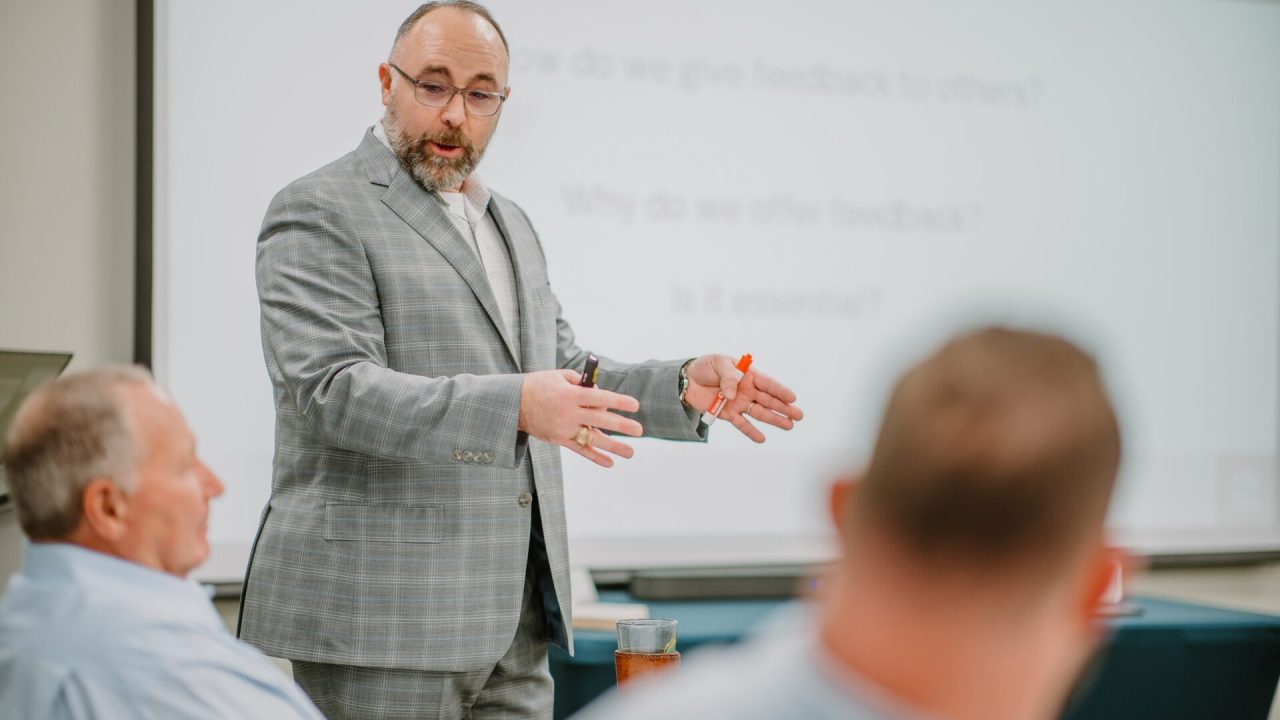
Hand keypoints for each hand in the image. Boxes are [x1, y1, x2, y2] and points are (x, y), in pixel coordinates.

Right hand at [518, 369, 643, 466]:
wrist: (513, 403)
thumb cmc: (539, 385)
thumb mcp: (559, 376)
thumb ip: (581, 382)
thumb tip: (601, 393)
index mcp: (570, 394)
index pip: (599, 398)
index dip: (618, 401)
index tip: (635, 405)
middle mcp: (568, 412)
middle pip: (599, 419)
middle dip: (621, 425)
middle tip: (639, 430)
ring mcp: (564, 428)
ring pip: (592, 439)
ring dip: (613, 446)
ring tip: (630, 452)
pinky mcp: (559, 439)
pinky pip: (579, 450)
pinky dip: (595, 457)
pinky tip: (610, 462)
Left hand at [683, 354, 803, 442]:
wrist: (688, 380)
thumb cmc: (707, 367)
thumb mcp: (718, 363)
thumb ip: (728, 377)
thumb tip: (732, 395)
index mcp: (748, 375)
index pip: (767, 383)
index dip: (780, 390)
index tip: (793, 397)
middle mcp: (747, 390)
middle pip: (768, 400)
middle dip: (784, 408)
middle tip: (799, 415)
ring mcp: (739, 403)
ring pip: (760, 412)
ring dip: (774, 419)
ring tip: (789, 426)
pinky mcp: (728, 414)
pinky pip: (741, 424)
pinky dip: (751, 432)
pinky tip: (762, 439)